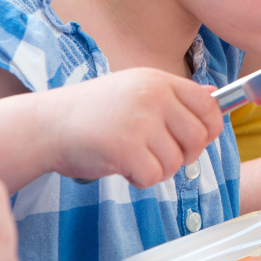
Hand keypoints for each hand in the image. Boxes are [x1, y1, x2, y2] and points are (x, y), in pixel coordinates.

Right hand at [41, 68, 222, 187]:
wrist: (45, 125)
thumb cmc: (92, 113)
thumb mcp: (135, 90)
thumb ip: (174, 96)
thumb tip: (215, 98)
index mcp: (158, 81)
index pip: (210, 106)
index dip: (209, 129)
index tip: (196, 141)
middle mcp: (153, 96)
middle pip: (199, 137)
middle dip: (184, 155)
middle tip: (159, 155)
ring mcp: (140, 121)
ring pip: (177, 161)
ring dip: (158, 169)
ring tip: (133, 157)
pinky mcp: (126, 148)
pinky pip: (155, 176)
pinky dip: (141, 179)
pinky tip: (122, 167)